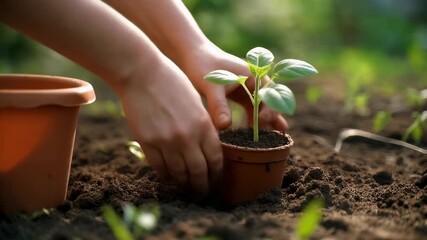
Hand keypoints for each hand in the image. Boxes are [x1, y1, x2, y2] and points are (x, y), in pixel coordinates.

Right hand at [118, 56, 221, 195]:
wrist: (142, 73)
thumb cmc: (172, 82)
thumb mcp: (196, 102)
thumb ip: (203, 126)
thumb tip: (206, 147)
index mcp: (203, 125)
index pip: (216, 159)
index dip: (217, 174)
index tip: (216, 180)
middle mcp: (187, 137)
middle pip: (199, 172)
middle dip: (202, 186)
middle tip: (202, 192)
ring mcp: (166, 141)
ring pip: (179, 174)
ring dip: (184, 184)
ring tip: (186, 188)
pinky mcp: (147, 142)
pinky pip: (159, 168)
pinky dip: (166, 176)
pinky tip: (169, 177)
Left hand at [180, 44, 287, 130]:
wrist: (190, 55)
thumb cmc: (202, 66)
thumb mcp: (212, 85)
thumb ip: (218, 105)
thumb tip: (224, 127)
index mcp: (253, 75)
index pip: (269, 94)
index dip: (269, 109)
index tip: (261, 124)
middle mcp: (254, 81)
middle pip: (269, 102)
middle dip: (273, 119)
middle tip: (276, 136)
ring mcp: (247, 88)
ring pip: (261, 107)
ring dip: (265, 122)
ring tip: (271, 140)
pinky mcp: (238, 94)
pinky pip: (250, 109)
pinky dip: (253, 121)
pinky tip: (251, 134)